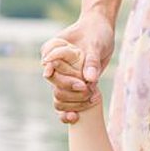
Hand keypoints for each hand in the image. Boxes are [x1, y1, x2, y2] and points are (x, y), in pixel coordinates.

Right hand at [41, 8, 115, 123]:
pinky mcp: (72, 88)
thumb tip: (91, 79)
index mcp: (54, 51)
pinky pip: (63, 104)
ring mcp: (64, 78)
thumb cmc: (97, 34)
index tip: (72, 80)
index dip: (54, 73)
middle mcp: (56, 66)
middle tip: (87, 88)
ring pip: (59, 97)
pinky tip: (75, 117)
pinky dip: (67, 113)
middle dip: (70, 90)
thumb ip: (92, 60)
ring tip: (92, 98)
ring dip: (73, 102)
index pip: (47, 64)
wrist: (102, 33)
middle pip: (55, 85)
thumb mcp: (96, 44)